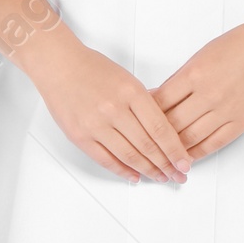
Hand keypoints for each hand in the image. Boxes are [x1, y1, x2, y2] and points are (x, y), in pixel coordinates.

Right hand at [24, 28, 190, 182]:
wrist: (58, 65)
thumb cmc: (93, 69)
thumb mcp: (127, 79)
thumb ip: (145, 104)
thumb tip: (165, 132)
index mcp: (131, 92)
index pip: (161, 128)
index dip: (175, 150)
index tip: (185, 162)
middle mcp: (114, 109)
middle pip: (148, 145)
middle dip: (166, 165)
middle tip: (178, 175)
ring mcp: (95, 124)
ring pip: (129, 156)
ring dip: (148, 170)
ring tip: (160, 177)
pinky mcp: (79, 135)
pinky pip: (105, 159)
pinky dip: (122, 171)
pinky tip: (135, 176)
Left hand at [154, 17, 243, 161]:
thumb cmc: (241, 44)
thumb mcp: (202, 54)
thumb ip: (181, 78)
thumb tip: (158, 98)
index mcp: (194, 74)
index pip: (159, 102)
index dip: (145, 114)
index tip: (136, 120)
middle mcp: (209, 94)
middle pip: (171, 124)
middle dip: (154, 136)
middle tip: (144, 143)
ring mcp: (226, 110)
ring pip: (190, 138)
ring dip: (173, 149)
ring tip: (160, 154)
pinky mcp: (242, 121)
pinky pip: (213, 144)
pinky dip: (196, 153)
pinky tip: (185, 157)